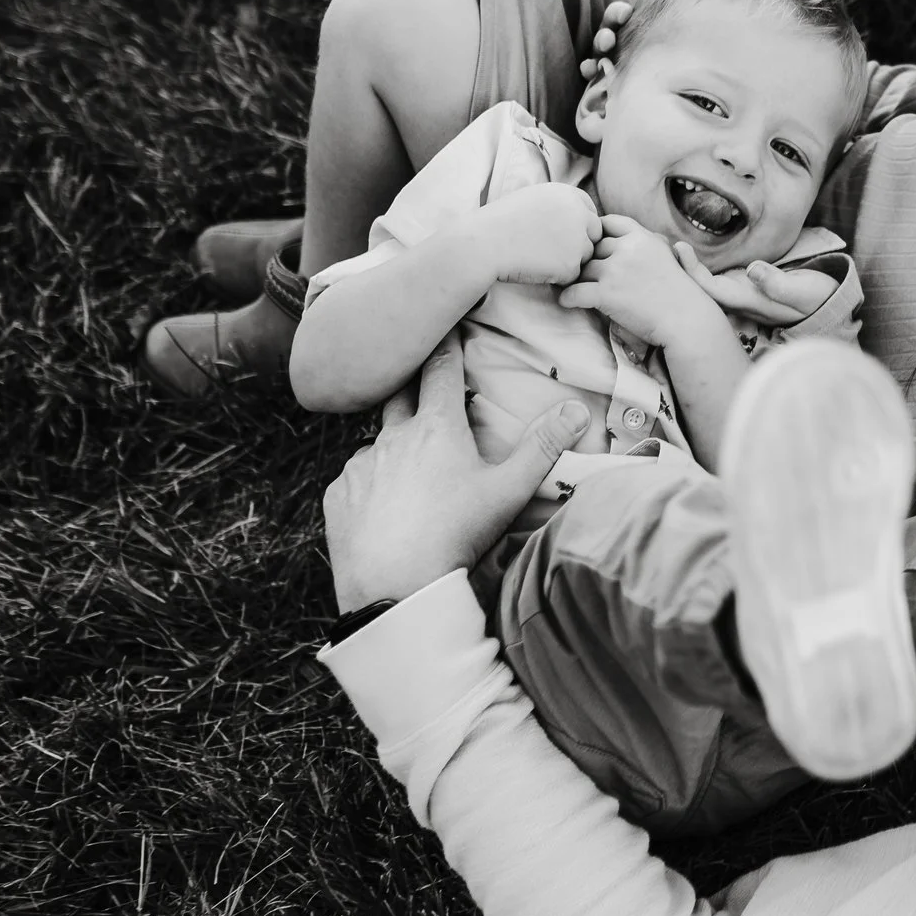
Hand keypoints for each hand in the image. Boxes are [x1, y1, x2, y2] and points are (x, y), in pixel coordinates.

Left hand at [322, 331, 589, 610]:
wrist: (394, 588)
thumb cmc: (457, 535)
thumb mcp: (509, 491)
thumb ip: (542, 448)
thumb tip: (576, 409)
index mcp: (436, 427)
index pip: (441, 370)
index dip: (447, 346)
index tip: (448, 327)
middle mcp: (393, 436)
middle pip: (400, 393)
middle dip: (412, 382)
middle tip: (423, 379)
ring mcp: (361, 465)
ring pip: (377, 441)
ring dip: (394, 443)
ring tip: (409, 465)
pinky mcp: (338, 495)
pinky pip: (356, 478)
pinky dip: (371, 483)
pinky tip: (385, 506)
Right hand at [468, 182, 602, 287]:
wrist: (485, 244)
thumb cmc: (501, 223)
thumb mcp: (533, 199)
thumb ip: (559, 205)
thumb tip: (578, 216)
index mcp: (568, 194)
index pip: (590, 211)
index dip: (580, 225)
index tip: (563, 234)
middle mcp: (578, 214)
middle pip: (595, 234)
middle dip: (580, 243)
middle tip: (552, 251)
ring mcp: (578, 240)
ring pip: (586, 256)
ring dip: (569, 261)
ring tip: (538, 257)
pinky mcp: (572, 264)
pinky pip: (573, 275)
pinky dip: (558, 277)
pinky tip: (536, 269)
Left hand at [560, 215, 721, 350]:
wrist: (687, 320)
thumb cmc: (682, 295)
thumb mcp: (670, 258)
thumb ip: (651, 245)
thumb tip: (642, 239)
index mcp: (644, 238)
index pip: (610, 223)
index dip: (597, 232)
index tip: (593, 243)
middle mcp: (628, 249)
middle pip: (593, 248)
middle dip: (588, 260)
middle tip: (583, 273)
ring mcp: (616, 271)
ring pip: (582, 270)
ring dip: (578, 280)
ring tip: (575, 288)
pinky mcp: (606, 294)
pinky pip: (574, 292)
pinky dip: (568, 298)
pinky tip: (567, 302)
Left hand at [672, 244, 836, 326]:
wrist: (827, 307)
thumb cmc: (815, 297)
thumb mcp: (802, 290)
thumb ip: (778, 282)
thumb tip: (754, 270)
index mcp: (749, 301)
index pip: (710, 289)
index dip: (692, 272)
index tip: (678, 249)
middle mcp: (737, 300)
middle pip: (698, 289)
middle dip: (677, 270)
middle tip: (658, 243)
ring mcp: (738, 294)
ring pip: (702, 285)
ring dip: (683, 268)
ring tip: (664, 245)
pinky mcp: (741, 287)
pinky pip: (710, 279)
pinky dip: (695, 265)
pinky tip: (682, 252)